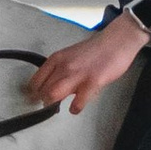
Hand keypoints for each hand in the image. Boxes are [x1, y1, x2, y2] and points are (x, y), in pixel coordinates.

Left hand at [27, 13, 150, 115]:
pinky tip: (76, 108)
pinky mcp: (92, 82)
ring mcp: (77, 74)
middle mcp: (63, 66)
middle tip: (51, 104)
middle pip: (42, 90)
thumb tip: (53, 85)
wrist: (117, 41)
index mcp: (56, 59)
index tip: (36, 99)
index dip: (34, 93)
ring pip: (53, 95)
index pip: (35, 80)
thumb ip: (61, 69)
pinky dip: (75, 108)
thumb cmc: (96, 50)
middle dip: (44, 101)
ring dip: (54, 105)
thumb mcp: (71, 55)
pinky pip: (78, 102)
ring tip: (60, 107)